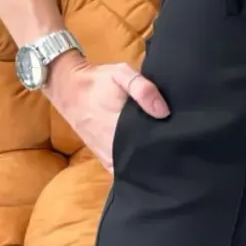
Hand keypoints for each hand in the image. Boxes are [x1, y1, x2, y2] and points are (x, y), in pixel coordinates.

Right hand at [45, 54, 168, 172]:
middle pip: (145, 160)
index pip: (151, 146)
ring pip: (133, 169)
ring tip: (163, 158)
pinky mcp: (104, 159)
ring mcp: (109, 156)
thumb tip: (163, 111)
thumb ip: (142, 88)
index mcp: (121, 128)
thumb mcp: (120, 74)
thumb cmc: (98, 81)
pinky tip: (144, 165)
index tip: (178, 141)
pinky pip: (121, 172)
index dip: (167, 146)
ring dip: (147, 165)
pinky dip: (133, 171)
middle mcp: (115, 147)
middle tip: (174, 149)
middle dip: (160, 157)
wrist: (68, 88)